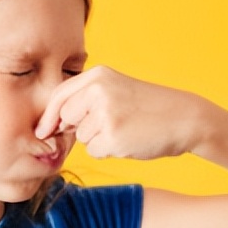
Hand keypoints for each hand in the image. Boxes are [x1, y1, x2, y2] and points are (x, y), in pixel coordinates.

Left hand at [35, 66, 207, 159]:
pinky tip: (128, 140)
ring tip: (125, 129)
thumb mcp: (116, 90)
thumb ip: (85, 99)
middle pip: (66, 118)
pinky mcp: (112, 137)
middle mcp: (98, 91)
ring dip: (97, 140)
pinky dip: (108, 151)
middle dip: (79, 127)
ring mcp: (105, 114)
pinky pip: (94, 152)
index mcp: (97, 75)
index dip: (48, 116)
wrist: (184, 118)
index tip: (43, 130)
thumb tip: (52, 125)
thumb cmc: (147, 107)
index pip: (59, 95)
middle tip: (109, 124)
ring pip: (81, 138)